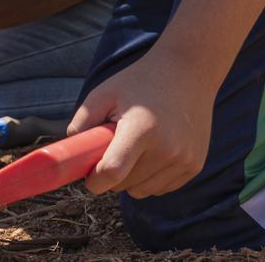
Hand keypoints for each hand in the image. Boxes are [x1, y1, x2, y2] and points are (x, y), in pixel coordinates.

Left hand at [67, 49, 215, 198]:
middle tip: (111, 149)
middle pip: (125, 185)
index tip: (87, 176)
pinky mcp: (195, 166)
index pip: (112, 173)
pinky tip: (151, 152)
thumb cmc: (138, 82)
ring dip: (130, 179)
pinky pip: (160, 188)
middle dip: (111, 174)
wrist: (187, 73)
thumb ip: (81, 123)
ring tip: (133, 148)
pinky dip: (150, 178)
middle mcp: (168, 149)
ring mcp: (185, 160)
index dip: (94, 181)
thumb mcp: (103, 94)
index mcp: (142, 130)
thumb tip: (69, 156)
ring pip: (142, 191)